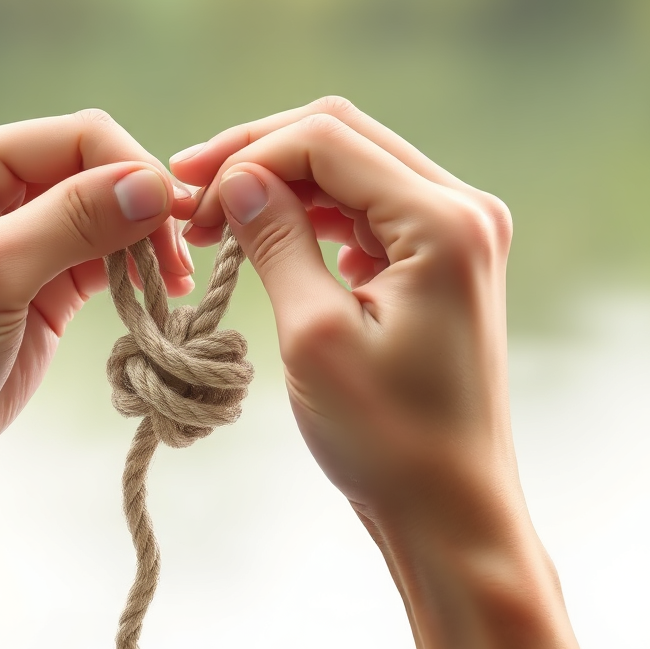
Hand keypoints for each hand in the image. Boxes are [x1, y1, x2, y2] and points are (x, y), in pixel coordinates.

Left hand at [0, 109, 195, 487]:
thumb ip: (74, 220)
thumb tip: (156, 185)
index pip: (73, 139)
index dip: (132, 171)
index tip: (176, 222)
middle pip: (92, 173)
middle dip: (141, 210)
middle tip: (180, 263)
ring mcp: (12, 234)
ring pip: (102, 217)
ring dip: (142, 244)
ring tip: (173, 283)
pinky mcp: (37, 281)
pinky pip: (98, 258)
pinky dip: (130, 272)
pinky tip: (155, 292)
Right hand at [171, 96, 516, 540]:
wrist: (449, 510)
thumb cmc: (387, 439)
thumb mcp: (315, 334)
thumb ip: (276, 240)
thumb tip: (234, 177)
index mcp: (443, 221)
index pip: (326, 140)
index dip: (245, 154)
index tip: (185, 196)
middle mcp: (463, 211)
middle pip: (342, 138)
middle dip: (257, 157)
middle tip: (188, 192)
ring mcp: (457, 234)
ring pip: (351, 171)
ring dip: (280, 186)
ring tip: (215, 220)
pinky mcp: (441, 263)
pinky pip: (367, 212)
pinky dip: (313, 218)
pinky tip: (271, 240)